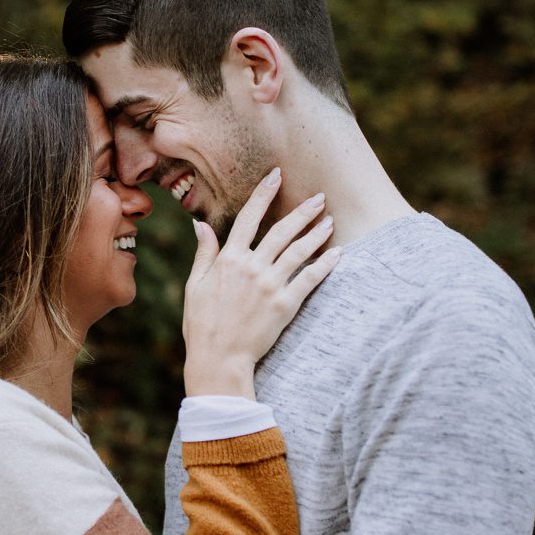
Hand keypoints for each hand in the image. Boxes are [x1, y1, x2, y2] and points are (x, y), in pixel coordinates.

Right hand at [181, 167, 341, 397]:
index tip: (276, 176)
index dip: (263, 194)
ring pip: (298, 251)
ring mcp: (270, 285)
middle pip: (281, 230)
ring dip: (317, 234)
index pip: (248, 218)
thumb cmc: (202, 324)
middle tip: (319, 197)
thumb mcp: (196, 285)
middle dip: (302, 211)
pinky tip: (338, 254)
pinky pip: (310, 279)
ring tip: (330, 220)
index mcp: (229, 259)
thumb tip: (201, 225)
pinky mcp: (285, 305)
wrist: (219, 358)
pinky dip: (325, 265)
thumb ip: (205, 253)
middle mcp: (251, 267)